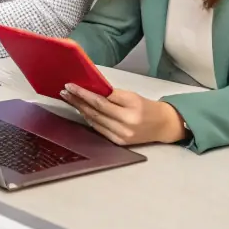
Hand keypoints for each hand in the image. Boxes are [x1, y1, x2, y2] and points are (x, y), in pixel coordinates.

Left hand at [59, 84, 186, 145]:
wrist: (163, 125)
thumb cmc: (147, 107)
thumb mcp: (132, 96)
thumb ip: (112, 94)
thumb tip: (91, 90)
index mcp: (131, 109)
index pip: (101, 100)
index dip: (84, 93)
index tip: (70, 86)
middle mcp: (126, 124)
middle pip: (95, 111)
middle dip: (77, 101)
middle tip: (65, 92)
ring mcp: (121, 136)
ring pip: (95, 121)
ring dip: (80, 110)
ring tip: (69, 99)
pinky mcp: (118, 142)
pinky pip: (99, 129)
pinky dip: (89, 119)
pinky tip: (82, 111)